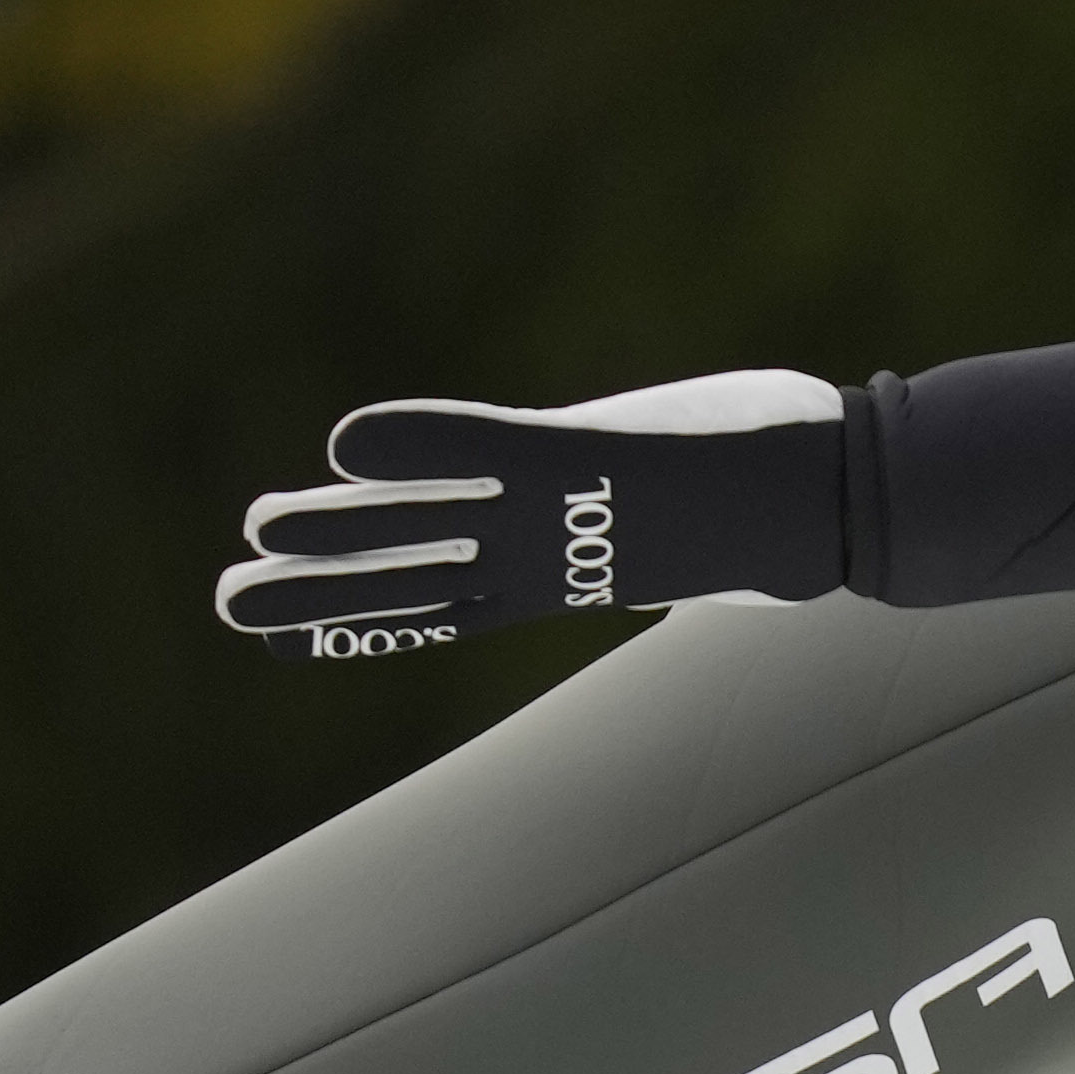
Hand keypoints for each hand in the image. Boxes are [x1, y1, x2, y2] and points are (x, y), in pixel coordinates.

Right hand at [213, 369, 849, 658]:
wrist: (845, 506)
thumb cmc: (784, 512)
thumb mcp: (697, 534)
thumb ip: (650, 543)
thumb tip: (644, 574)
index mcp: (572, 579)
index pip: (445, 606)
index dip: (365, 618)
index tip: (292, 628)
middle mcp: (555, 559)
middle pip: (414, 584)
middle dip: (321, 592)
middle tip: (229, 600)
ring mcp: (568, 515)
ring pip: (429, 531)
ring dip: (340, 533)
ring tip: (255, 537)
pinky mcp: (592, 459)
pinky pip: (488, 450)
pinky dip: (419, 447)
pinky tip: (345, 445)